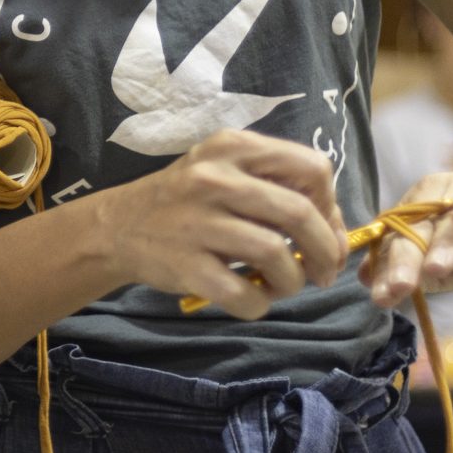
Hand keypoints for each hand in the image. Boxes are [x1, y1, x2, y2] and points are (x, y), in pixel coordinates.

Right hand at [96, 132, 345, 319]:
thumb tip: (335, 230)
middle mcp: (216, 178)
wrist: (117, 226)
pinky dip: (260, 304)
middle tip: (324, 272)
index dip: (331, 205)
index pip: (313, 168)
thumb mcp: (225, 169)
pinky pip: (246, 294)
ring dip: (294, 281)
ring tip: (284, 286)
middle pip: (301, 214)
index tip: (325, 229)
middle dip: (326, 251)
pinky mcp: (187, 265)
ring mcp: (199, 222)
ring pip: (278, 256)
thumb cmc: (186, 199)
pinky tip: (253, 299)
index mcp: (233, 147)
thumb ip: (275, 185)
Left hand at [363, 154, 452, 306]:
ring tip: (433, 269)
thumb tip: (390, 292)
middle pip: (415, 231)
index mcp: (415, 213)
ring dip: (440, 243)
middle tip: (398, 288)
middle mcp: (433, 197)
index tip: (379, 296)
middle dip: (405, 261)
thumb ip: (426, 273)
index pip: (395, 244)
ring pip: (448, 217)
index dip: (385, 269)